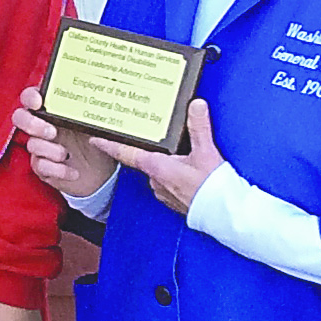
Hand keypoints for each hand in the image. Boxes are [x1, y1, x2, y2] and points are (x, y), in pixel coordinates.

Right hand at [13, 85, 116, 199]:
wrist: (102, 173)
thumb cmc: (98, 141)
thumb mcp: (97, 123)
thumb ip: (92, 112)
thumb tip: (98, 103)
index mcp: (54, 109)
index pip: (32, 97)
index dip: (30, 97)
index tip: (38, 102)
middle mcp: (43, 125)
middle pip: (20, 117)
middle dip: (31, 123)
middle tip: (51, 132)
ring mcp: (41, 146)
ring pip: (31, 144)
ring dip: (49, 150)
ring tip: (66, 154)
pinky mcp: (42, 166)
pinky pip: (40, 166)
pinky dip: (57, 170)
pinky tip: (73, 172)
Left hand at [108, 98, 224, 215]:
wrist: (225, 215)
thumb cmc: (212, 188)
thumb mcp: (206, 152)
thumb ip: (199, 127)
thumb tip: (195, 105)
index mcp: (157, 167)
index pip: (126, 153)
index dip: (109, 145)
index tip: (95, 139)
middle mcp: (155, 181)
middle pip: (145, 160)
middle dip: (152, 150)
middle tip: (157, 139)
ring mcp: (163, 193)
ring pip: (158, 171)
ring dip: (166, 164)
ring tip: (183, 156)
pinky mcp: (174, 200)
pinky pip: (168, 183)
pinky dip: (175, 175)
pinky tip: (189, 172)